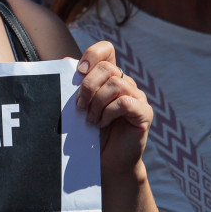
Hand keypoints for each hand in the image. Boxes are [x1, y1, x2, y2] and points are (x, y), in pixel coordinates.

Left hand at [74, 41, 151, 176]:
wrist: (105, 161)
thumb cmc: (90, 133)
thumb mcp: (78, 106)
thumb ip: (74, 85)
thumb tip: (66, 60)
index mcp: (109, 77)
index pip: (106, 50)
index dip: (93, 54)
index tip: (79, 71)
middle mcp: (126, 83)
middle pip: (107, 68)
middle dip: (88, 86)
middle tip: (79, 107)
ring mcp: (137, 97)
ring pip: (115, 84)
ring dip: (97, 103)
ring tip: (90, 119)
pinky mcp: (144, 112)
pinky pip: (125, 102)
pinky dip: (108, 112)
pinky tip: (102, 123)